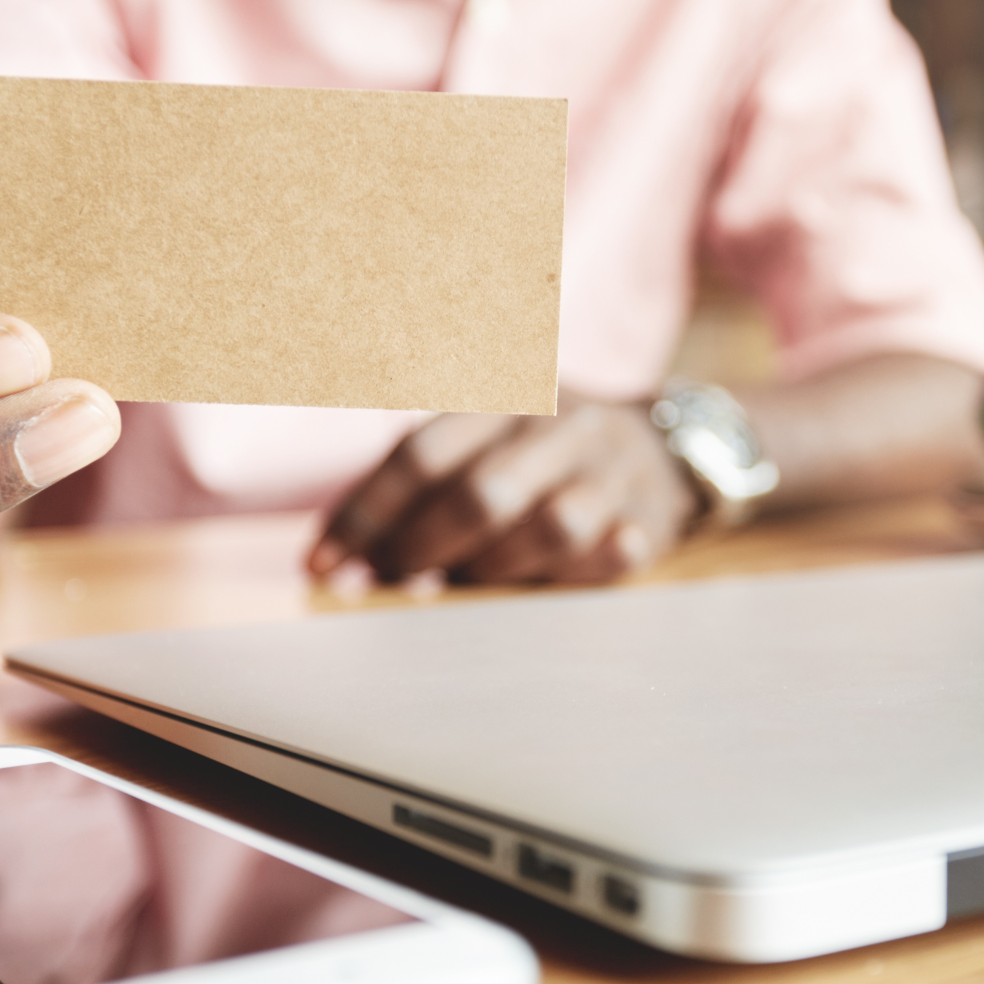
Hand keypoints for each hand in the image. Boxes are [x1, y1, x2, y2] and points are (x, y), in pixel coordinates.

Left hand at [308, 397, 695, 583]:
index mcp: (500, 400)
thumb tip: (339, 556)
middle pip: (480, 495)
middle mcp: (556, 427)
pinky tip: (566, 573)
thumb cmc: (537, 453)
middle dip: (422, 549)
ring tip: (466, 582)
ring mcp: (607, 470)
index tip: (321, 566)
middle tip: (392, 579)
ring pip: (550, 526)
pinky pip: (620, 546)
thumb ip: (421, 477)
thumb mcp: (483, 429)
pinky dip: (596, 563)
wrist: (662, 442)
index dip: (364, 514)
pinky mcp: (647, 514)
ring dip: (494, 570)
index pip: (419, 457)